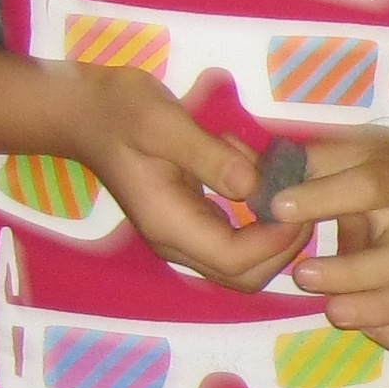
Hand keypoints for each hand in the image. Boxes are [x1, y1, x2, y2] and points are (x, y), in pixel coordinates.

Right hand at [54, 63, 303, 293]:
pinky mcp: (191, 223)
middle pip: (245, 276)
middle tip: (302, 196)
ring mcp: (183, 237)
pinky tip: (257, 172)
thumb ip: (208, 156)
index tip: (299, 201)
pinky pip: (237, 239)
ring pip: (245, 263)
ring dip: (275, 232)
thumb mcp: (163, 122)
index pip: (235, 261)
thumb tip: (254, 187)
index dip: (276, 241)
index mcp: (168, 225)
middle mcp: (177, 242)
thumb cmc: (121, 111)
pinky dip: (260, 217)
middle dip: (283, 245)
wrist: (86, 111)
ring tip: (280, 180)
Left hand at [272, 131, 388, 353]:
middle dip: (349, 274)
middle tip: (301, 276)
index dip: (323, 200)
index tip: (277, 208)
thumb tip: (245, 179)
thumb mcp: (333, 153)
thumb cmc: (357, 167)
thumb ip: (292, 166)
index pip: (369, 188)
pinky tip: (366, 331)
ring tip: (332, 312)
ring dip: (374, 310)